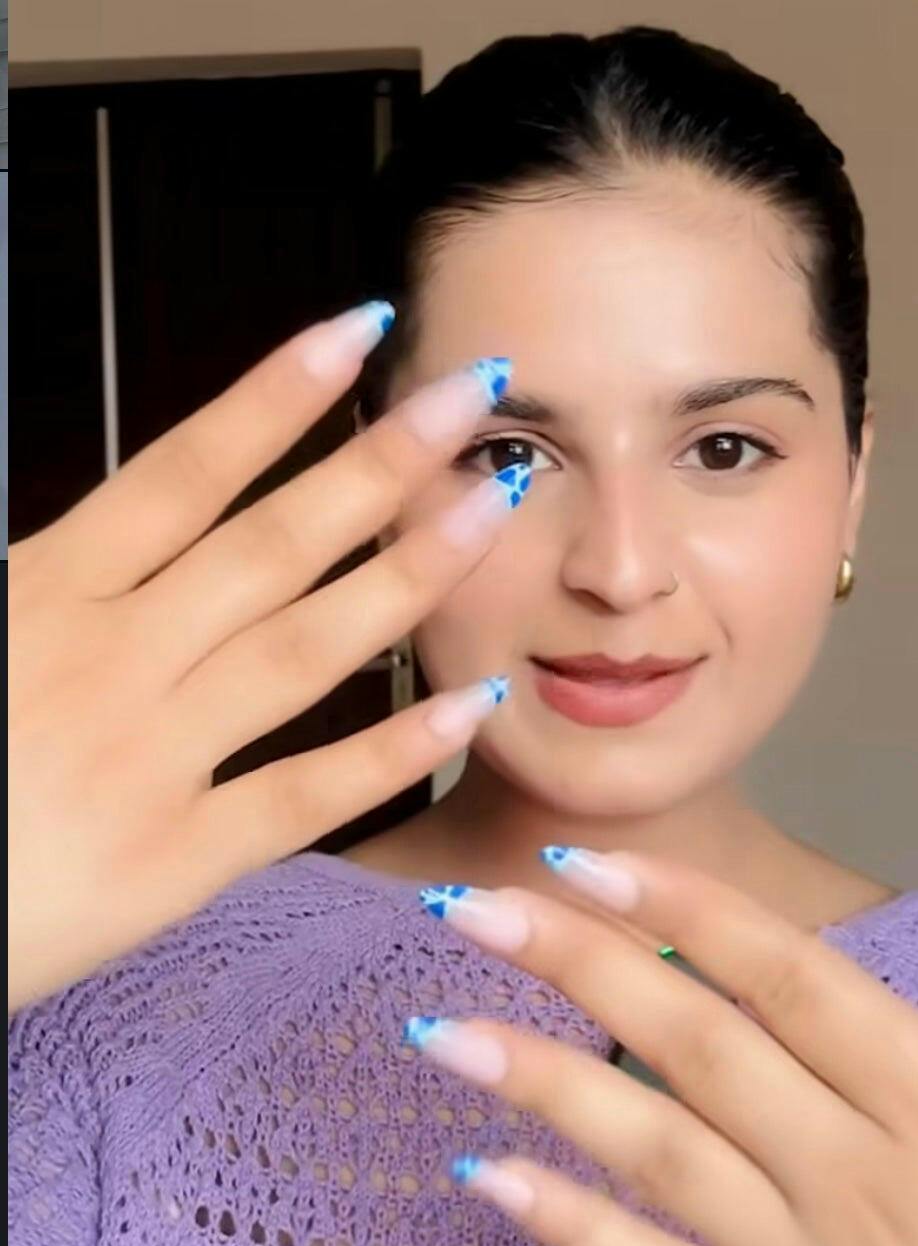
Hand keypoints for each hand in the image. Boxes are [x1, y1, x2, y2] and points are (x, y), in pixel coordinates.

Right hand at [8, 305, 525, 1010]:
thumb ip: (48, 575)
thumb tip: (119, 525)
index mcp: (44, 593)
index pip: (184, 473)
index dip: (279, 396)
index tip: (363, 332)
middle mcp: (109, 660)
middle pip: (269, 544)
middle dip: (380, 463)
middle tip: (475, 395)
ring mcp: (149, 758)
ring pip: (302, 649)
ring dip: (408, 574)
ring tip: (492, 510)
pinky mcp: (173, 861)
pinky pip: (302, 796)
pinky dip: (390, 752)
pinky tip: (471, 704)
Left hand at [403, 854, 917, 1245]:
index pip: (790, 978)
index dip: (684, 911)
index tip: (594, 862)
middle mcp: (860, 1179)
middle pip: (694, 1045)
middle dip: (574, 964)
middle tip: (471, 906)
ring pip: (652, 1154)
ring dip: (537, 1081)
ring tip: (436, 1029)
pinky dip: (570, 1232)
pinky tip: (486, 1181)